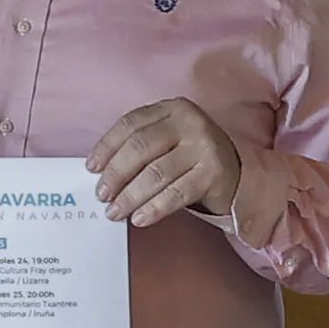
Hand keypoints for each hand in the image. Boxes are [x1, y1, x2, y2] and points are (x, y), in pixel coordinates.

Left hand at [91, 95, 298, 237]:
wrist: (237, 174)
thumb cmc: (190, 158)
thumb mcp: (168, 140)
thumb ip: (139, 145)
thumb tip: (100, 172)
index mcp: (173, 109)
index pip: (131, 124)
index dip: (107, 146)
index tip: (91, 168)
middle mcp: (190, 122)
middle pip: (141, 147)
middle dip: (116, 174)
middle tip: (102, 195)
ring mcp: (204, 147)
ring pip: (156, 174)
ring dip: (130, 196)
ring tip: (115, 212)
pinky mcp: (214, 173)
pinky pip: (176, 194)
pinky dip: (154, 208)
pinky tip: (139, 218)